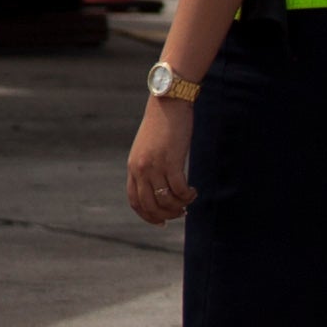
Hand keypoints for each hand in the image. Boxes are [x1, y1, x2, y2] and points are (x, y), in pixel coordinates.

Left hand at [125, 94, 193, 224]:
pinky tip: (194, 191)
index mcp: (133, 167)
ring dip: (179, 206)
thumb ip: (148, 167)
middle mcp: (141, 169)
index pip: (135, 201)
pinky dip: (188, 195)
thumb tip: (159, 188)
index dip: (148, 216)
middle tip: (180, 213)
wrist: (168, 104)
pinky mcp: (171, 162)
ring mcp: (155, 166)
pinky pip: (180, 190)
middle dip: (166, 215)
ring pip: (166, 200)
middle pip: (150, 205)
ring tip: (188, 200)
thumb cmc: (161, 125)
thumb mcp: (147, 148)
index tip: (161, 222)